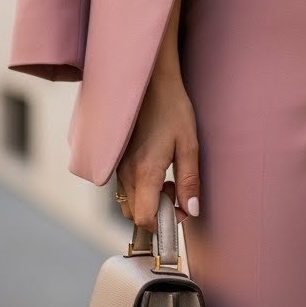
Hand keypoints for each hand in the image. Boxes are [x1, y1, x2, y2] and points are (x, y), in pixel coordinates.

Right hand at [114, 66, 200, 231]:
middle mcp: (125, 172)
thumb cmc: (171, 109)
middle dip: (156, 214)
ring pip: (127, 201)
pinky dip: (138, 189)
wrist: (148, 81)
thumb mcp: (189, 144)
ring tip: (166, 178)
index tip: (179, 214)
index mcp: (145, 171)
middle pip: (134, 214)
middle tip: (175, 191)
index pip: (144, 218)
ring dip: (147, 201)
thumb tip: (191, 210)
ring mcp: (117, 166)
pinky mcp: (115, 159)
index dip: (162, 225)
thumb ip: (190, 180)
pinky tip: (154, 169)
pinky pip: (123, 187)